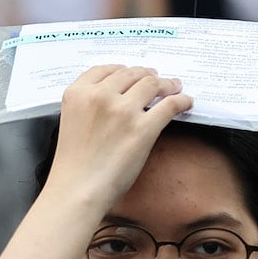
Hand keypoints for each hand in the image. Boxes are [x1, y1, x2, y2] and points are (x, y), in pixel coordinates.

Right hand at [43, 65, 192, 217]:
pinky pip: (169, 105)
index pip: (105, 69)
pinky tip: (186, 102)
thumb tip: (117, 99)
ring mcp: (122, 110)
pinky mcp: (143, 128)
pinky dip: (181, 100)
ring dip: (166, 84)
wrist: (78, 189)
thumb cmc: (74, 164)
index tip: (133, 73)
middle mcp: (100, 96)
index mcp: (78, 93)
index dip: (123, 69)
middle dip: (146, 75)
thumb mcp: (72, 121)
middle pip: (131, 74)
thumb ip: (89, 105)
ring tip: (174, 87)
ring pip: (152, 84)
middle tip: (157, 80)